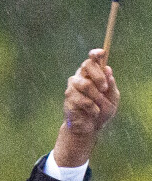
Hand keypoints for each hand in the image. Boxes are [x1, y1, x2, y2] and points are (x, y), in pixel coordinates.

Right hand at [53, 49, 118, 166]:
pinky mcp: (68, 98)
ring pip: (85, 84)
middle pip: (86, 65)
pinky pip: (83, 100)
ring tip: (99, 107)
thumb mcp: (112, 97)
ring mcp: (72, 87)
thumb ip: (111, 84)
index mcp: (92, 75)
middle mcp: (80, 77)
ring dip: (96, 96)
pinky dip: (92, 108)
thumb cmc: (102, 110)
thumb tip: (108, 69)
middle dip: (99, 76)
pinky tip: (92, 113)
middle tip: (105, 88)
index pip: (92, 59)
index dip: (96, 54)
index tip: (101, 53)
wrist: (89, 127)